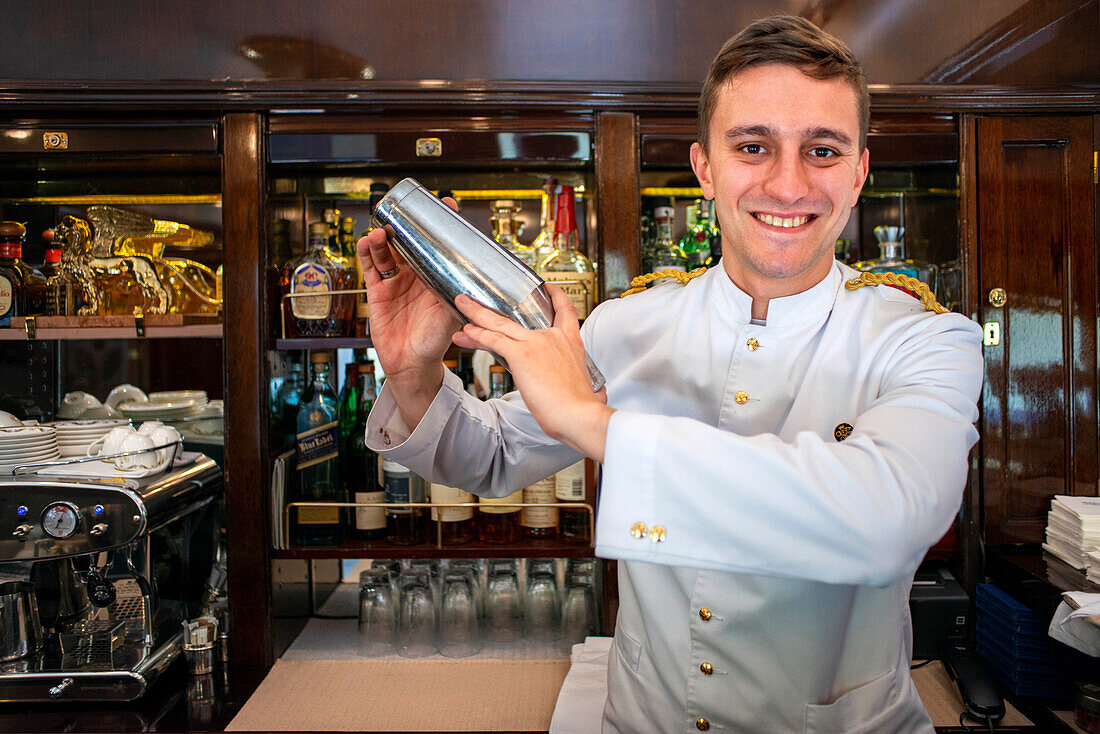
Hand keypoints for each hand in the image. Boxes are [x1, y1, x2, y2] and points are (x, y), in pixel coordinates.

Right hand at [356, 197, 463, 424]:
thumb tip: (475, 283)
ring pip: (388, 253)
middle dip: (406, 227)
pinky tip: (366, 242)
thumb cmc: (436, 342)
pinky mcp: (378, 291)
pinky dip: (367, 254)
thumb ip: (459, 298)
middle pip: (409, 243)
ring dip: (384, 240)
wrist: (412, 364)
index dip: (441, 225)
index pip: (439, 246)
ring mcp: (396, 282)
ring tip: (382, 232)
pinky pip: (371, 268)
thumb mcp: (452, 317)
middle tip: (404, 214)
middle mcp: (416, 276)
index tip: (446, 204)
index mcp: (436, 278)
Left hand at [451, 286, 612, 460]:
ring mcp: (537, 343)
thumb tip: (596, 393)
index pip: (564, 310)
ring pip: (500, 323)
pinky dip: (478, 335)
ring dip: (478, 313)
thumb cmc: (586, 408)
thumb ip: (591, 386)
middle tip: (488, 296)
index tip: (546, 288)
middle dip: (503, 304)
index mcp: (572, 342)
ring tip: (463, 305)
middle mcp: (555, 336)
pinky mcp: (522, 354)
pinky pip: (494, 339)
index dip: (554, 296)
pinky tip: (466, 333)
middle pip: (521, 314)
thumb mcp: (594, 389)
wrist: (581, 415)